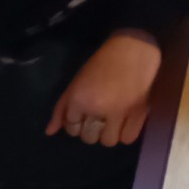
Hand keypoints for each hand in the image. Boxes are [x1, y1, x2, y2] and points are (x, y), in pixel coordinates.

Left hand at [46, 28, 161, 146]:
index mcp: (79, 99)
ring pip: (107, 141)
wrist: (134, 47)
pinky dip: (124, 134)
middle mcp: (97, 108)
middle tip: (99, 117)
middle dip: (91, 129)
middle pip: (88, 137)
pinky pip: (127, 138)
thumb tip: (50, 132)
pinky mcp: (139, 113)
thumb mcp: (77, 82)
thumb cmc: (102, 62)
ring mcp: (119, 112)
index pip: (71, 127)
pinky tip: (125, 124)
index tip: (84, 113)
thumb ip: (62, 108)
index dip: (76, 122)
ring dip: (108, 133)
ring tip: (113, 121)